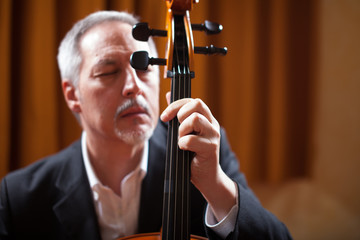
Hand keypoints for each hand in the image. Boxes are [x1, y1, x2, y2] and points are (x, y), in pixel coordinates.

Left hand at [160, 92, 236, 220]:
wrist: (206, 177)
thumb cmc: (194, 155)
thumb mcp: (184, 132)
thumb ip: (178, 115)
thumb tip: (169, 95)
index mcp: (206, 118)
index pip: (193, 100)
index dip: (176, 105)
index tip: (165, 117)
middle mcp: (212, 124)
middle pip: (197, 103)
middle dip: (180, 114)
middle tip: (178, 129)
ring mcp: (213, 135)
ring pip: (194, 119)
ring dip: (182, 131)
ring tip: (182, 141)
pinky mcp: (211, 148)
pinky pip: (190, 140)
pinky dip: (182, 145)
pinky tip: (185, 151)